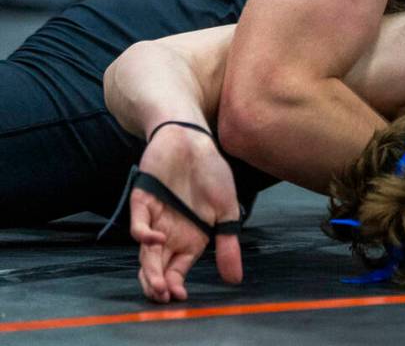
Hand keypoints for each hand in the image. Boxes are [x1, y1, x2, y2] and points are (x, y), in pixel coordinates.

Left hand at [129, 126, 242, 302]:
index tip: (179, 296)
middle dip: (158, 284)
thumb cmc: (212, 171)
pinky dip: (143, 235)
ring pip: (145, 252)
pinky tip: (157, 239)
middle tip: (162, 296)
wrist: (194, 138)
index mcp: (191, 237)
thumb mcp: (227, 209)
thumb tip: (236, 279)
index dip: (175, 285)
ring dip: (149, 270)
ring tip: (157, 284)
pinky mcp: (143, 200)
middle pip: (158, 266)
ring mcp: (155, 217)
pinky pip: (138, 223)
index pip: (178, 269)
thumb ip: (229, 243)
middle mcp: (170, 232)